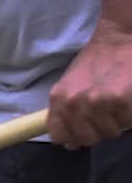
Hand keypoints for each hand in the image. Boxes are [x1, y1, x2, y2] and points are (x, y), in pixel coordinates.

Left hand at [48, 20, 131, 148]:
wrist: (119, 38)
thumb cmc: (95, 62)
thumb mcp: (70, 85)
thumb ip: (66, 112)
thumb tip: (71, 144)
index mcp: (58, 100)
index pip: (59, 137)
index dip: (73, 138)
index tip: (84, 131)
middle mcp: (74, 103)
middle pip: (87, 139)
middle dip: (99, 131)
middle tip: (106, 115)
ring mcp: (97, 102)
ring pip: (109, 133)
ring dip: (116, 123)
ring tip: (117, 104)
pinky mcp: (119, 100)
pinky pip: (126, 122)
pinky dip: (129, 116)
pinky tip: (127, 99)